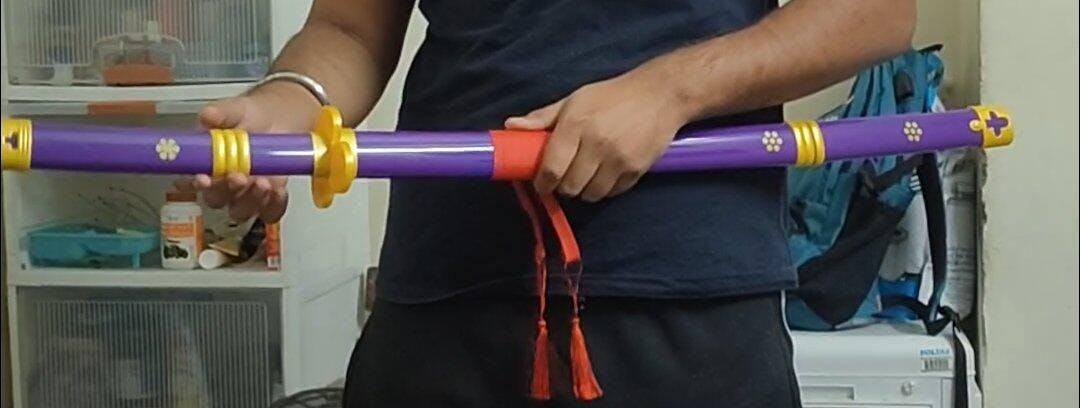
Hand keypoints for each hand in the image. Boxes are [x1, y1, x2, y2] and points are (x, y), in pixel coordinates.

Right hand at [175, 82, 320, 221]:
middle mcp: (222, 184)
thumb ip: (220, 113)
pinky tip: (279, 191)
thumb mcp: (234, 110)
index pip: (192, 181)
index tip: (204, 179)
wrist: (279, 119)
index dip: (196, 184)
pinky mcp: (268, 198)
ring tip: (264, 183)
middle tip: (240, 178)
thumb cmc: (250, 117)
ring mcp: (245, 194)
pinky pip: (270, 212)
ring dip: (251, 200)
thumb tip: (208, 114)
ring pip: (242, 210)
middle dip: (226, 191)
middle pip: (216, 200)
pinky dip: (274, 205)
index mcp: (207, 164)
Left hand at [504, 70, 690, 201]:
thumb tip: (510, 127)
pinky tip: (606, 173)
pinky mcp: (637, 170)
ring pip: (591, 195)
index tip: (542, 183)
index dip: (542, 183)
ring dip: (584, 190)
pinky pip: (613, 193)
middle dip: (563, 186)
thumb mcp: (575, 100)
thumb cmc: (612, 96)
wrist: (660, 95)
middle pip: (570, 187)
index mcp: (576, 124)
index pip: (551, 168)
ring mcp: (618, 159)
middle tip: (565, 176)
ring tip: (586, 175)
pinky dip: (606, 189)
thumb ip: (543, 118)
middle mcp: (596, 144)